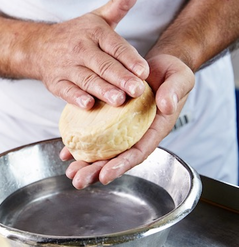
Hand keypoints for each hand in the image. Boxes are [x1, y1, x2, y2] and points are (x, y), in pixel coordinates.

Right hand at [31, 0, 148, 109]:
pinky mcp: (55, 83)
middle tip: (136, 90)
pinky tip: (88, 104)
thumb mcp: (98, 17)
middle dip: (120, 78)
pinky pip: (66, 91)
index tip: (143, 71)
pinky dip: (75, 98)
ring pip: (87, 79)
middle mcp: (80, 49)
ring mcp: (66, 67)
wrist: (40, 46)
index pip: (115, 46)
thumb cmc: (77, 34)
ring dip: (102, 90)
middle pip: (103, 65)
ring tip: (118, 100)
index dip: (130, 59)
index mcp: (94, 32)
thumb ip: (120, 5)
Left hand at [60, 54, 194, 188]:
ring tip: (69, 172)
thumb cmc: (172, 74)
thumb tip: (166, 106)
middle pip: (116, 157)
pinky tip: (66, 151)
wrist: (159, 65)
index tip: (105, 175)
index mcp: (155, 128)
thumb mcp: (179, 78)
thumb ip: (174, 91)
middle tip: (78, 181)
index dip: (122, 164)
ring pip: (103, 150)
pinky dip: (80, 143)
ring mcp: (122, 127)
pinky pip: (94, 133)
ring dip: (86, 163)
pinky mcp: (109, 118)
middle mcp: (137, 132)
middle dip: (97, 171)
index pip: (138, 152)